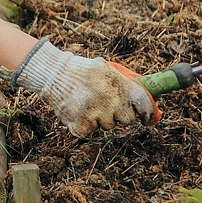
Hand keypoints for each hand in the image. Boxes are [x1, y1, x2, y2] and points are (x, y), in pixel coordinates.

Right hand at [10, 39, 160, 136]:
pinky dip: (82, 125)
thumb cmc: (79, 70)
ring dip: (98, 119)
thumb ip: (122, 83)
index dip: (148, 114)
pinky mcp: (84, 126)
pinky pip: (89, 132)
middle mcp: (114, 103)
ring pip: (106, 126)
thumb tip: (142, 96)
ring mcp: (99, 116)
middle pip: (127, 121)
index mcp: (122, 87)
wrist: (52, 72)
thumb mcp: (104, 70)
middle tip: (105, 107)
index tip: (146, 118)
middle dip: (118, 116)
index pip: (145, 106)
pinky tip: (75, 111)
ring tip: (84, 104)